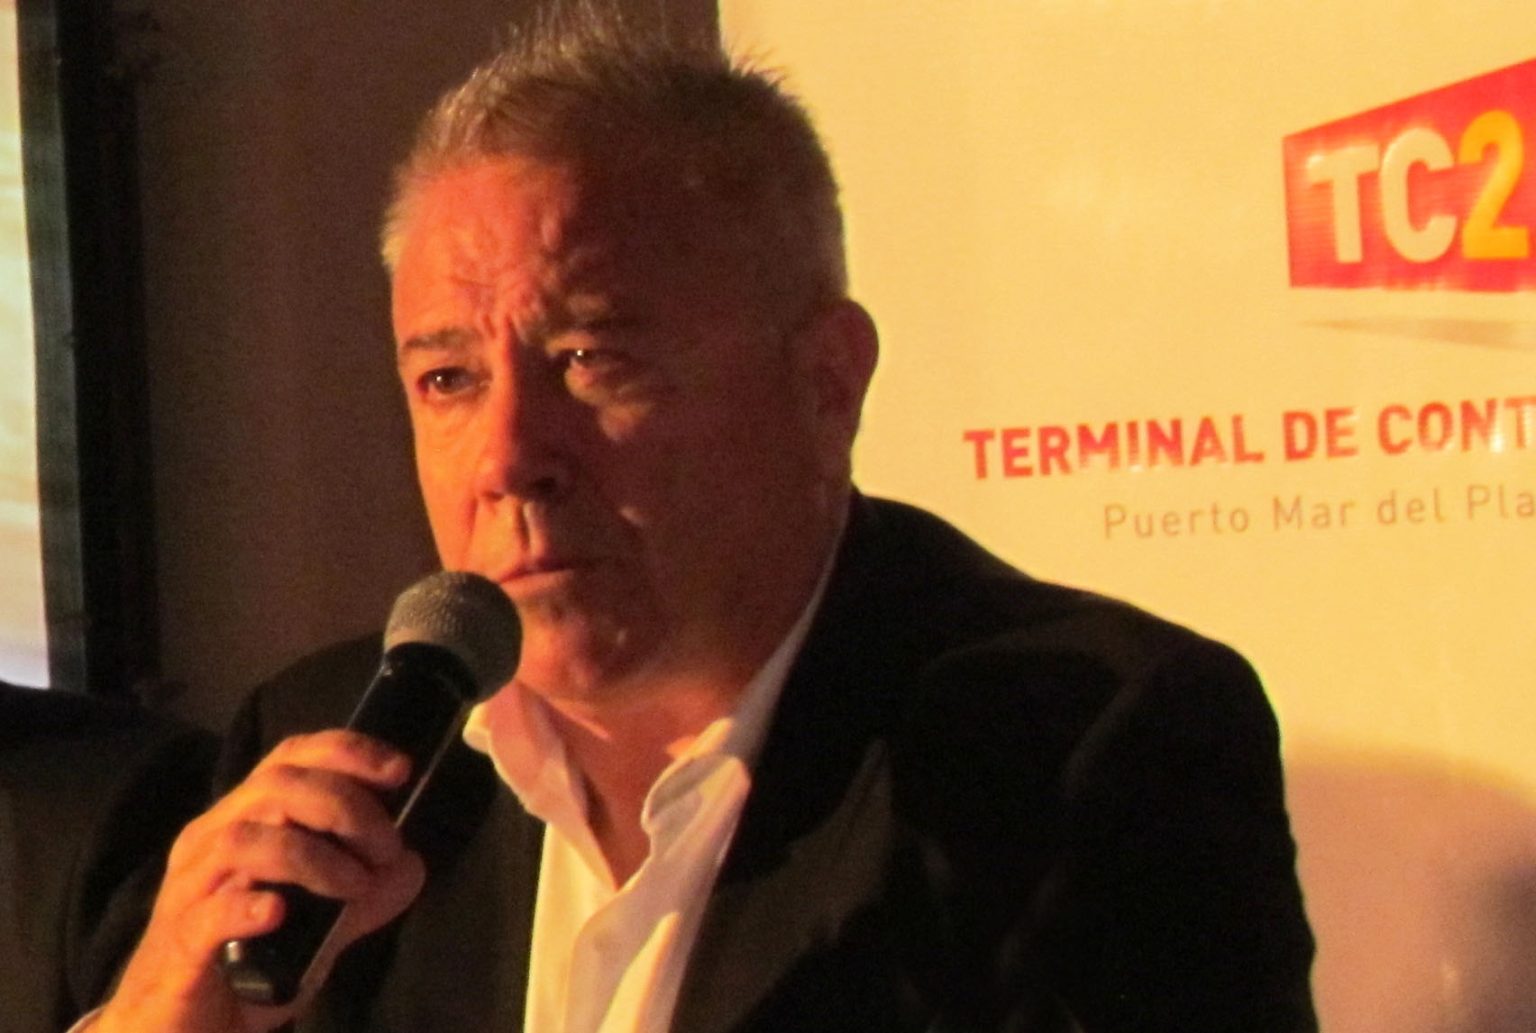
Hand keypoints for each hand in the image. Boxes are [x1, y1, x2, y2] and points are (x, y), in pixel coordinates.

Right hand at [95, 730, 426, 1032]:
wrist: (181, 1029)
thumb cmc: (247, 962)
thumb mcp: (321, 922)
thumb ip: (366, 892)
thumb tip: (411, 865)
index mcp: (244, 820)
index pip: (290, 757)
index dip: (346, 752)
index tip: (399, 770)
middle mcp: (211, 840)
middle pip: (276, 786)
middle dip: (345, 805)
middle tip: (386, 848)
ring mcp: (189, 890)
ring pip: (244, 839)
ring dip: (314, 855)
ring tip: (355, 885)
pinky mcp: (179, 945)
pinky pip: (208, 914)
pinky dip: (248, 906)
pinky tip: (279, 911)